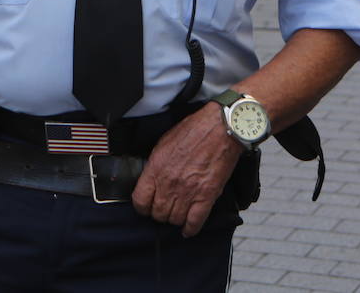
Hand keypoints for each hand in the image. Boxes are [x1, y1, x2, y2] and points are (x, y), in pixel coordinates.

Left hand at [132, 104, 240, 236]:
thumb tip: (150, 180)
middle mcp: (170, 183)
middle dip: (159, 214)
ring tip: (177, 215)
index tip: (146, 207)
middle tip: (164, 210)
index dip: (142, 207)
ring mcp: (188, 192)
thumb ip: (155, 165)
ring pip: (174, 220)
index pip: (140, 201)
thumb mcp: (163, 144)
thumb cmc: (193, 131)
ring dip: (175, 220)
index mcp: (156, 169)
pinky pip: (195, 222)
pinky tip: (188, 229)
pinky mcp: (206, 196)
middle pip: (157, 214)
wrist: (219, 129)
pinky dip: (190, 229)